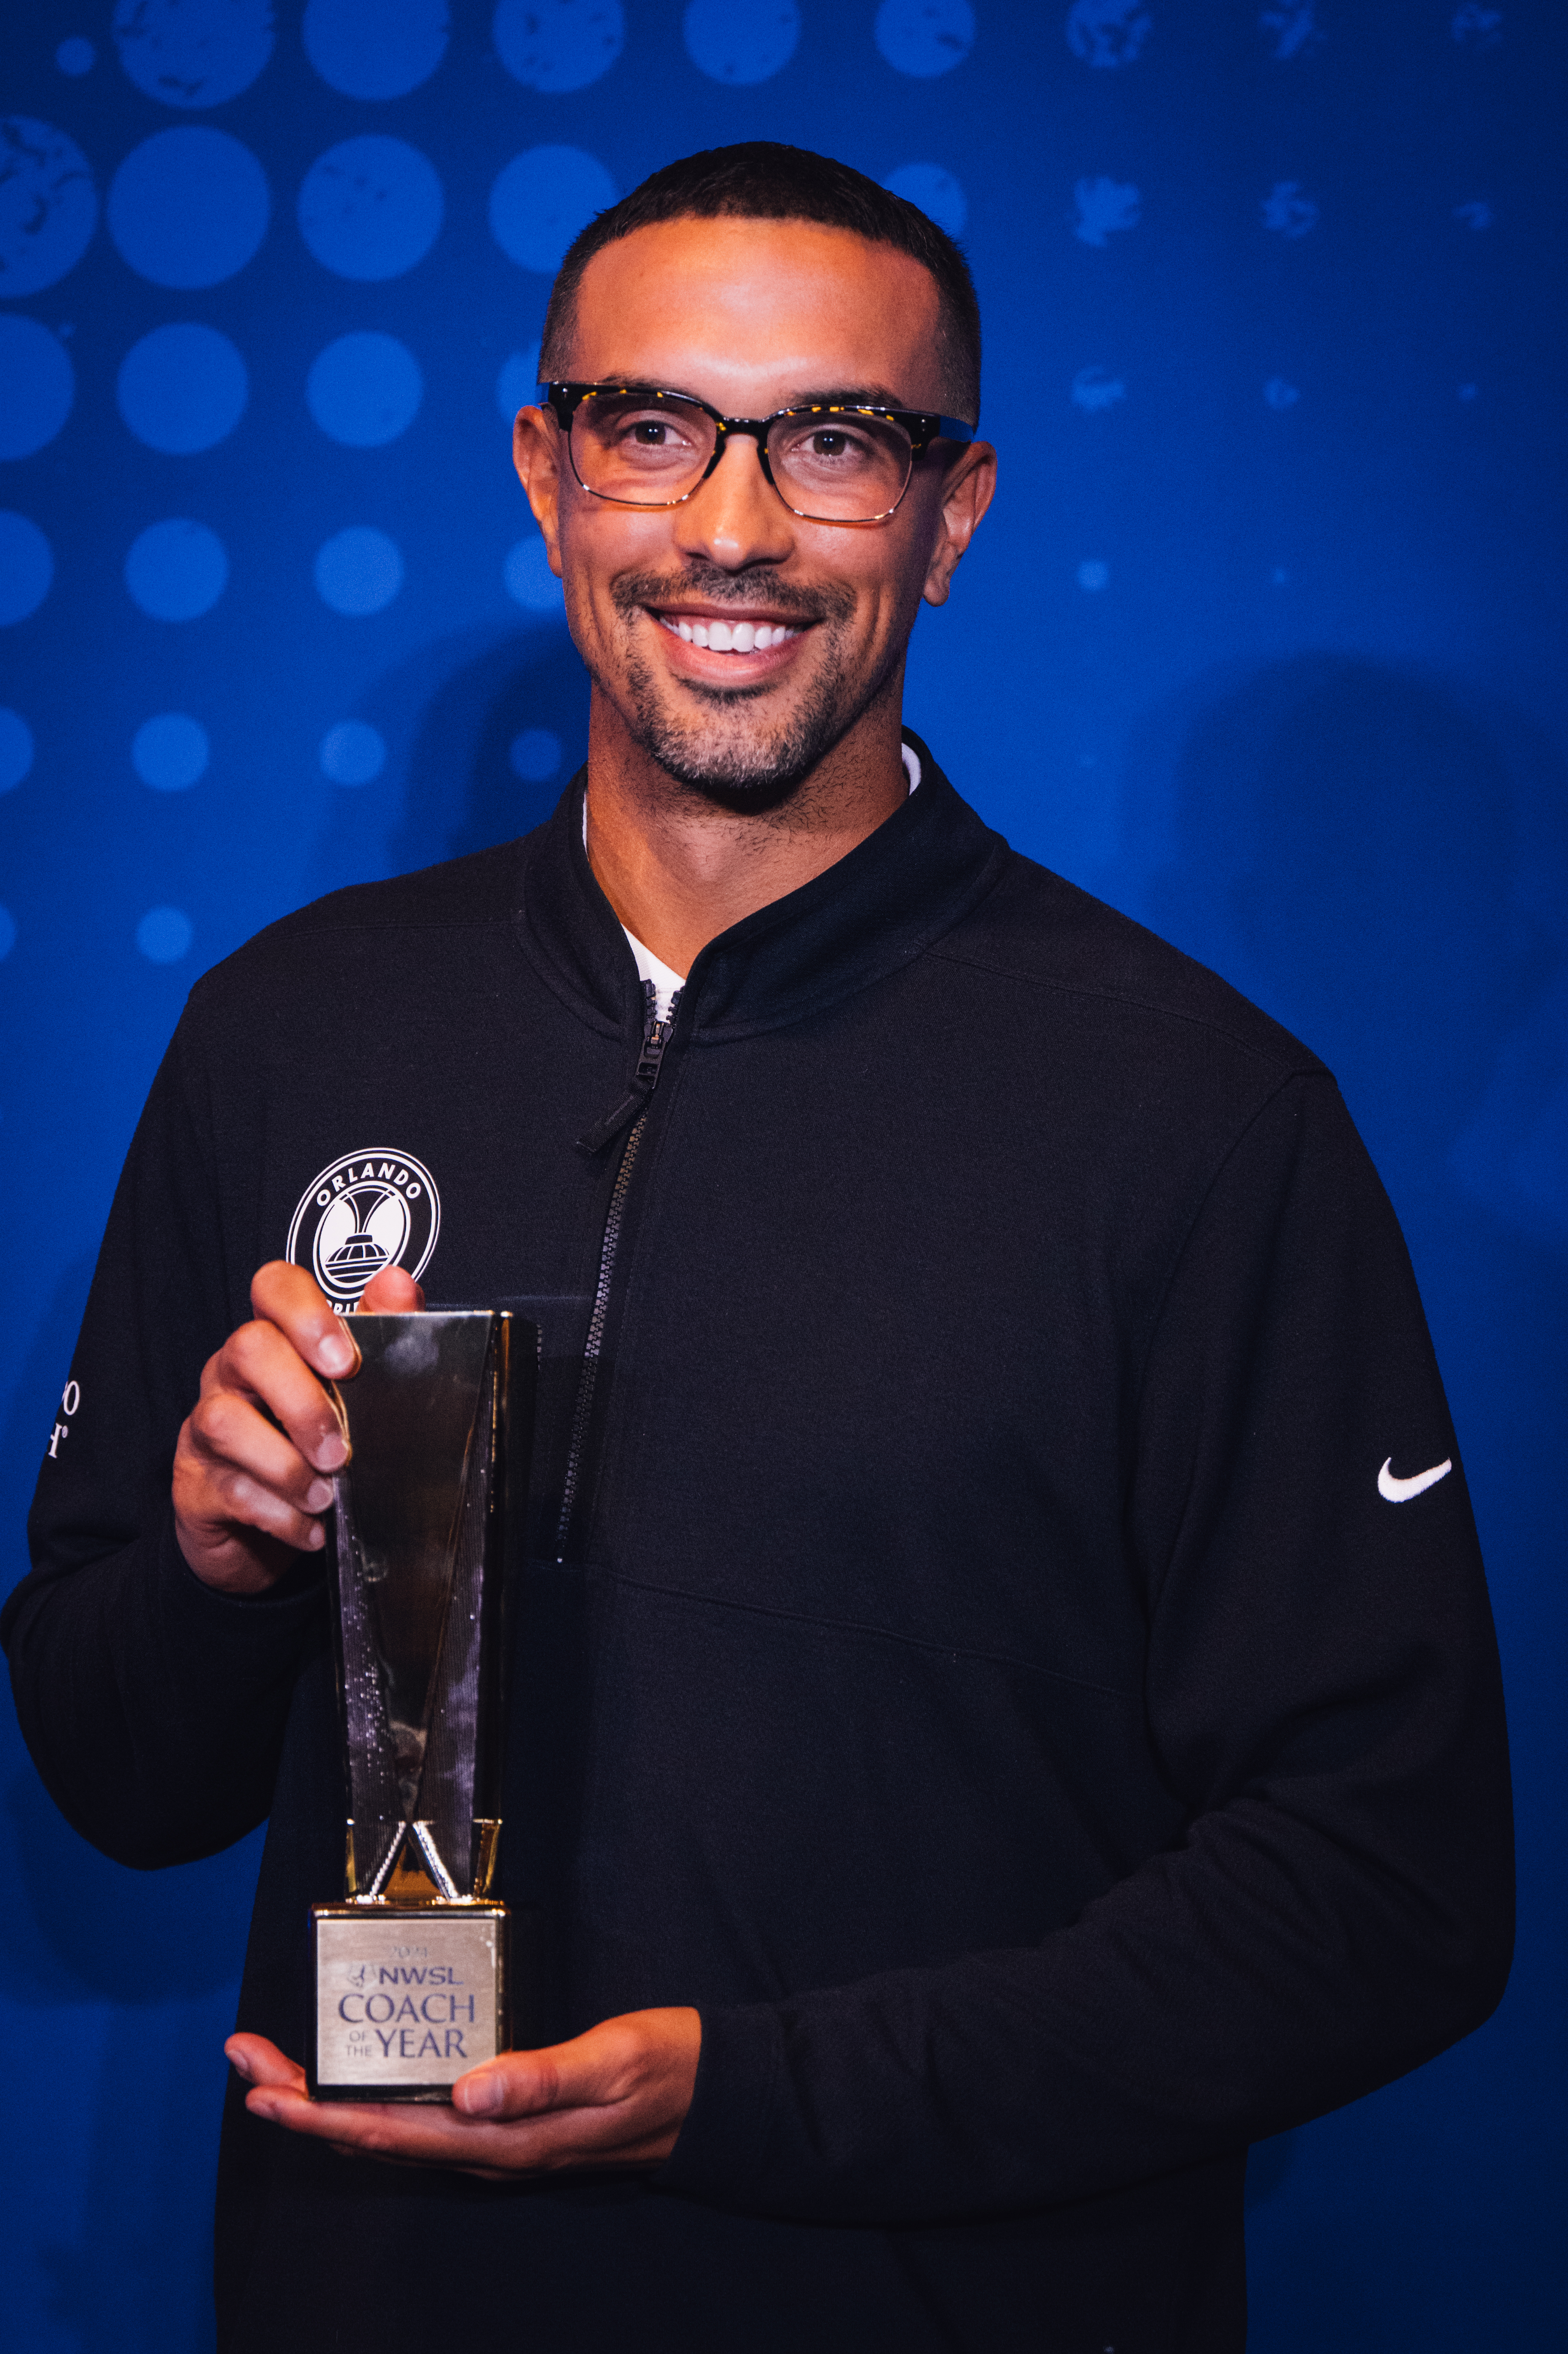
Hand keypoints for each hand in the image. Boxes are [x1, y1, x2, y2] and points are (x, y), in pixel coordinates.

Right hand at [173, 1260, 422, 1595]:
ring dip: (287, 1465)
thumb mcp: (357, 1391)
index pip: (273, 1287)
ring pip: (225, 1421)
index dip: (306, 1313)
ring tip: (326, 1494)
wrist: (262, 1531)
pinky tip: (310, 1527)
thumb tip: (397, 1285)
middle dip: (303, 1402)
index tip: (346, 1362)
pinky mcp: (195, 1484)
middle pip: (249, 1349)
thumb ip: (382, 1334)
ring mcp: (205, 1426)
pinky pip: (229, 1490)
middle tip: (341, 1450)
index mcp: (276, 1339)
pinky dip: (280, 1514)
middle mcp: (232, 1373)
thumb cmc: (315, 1445)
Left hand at [225, 2008, 701, 2178]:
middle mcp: (486, 2148)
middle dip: (300, 2102)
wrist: (707, 2098)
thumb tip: (467, 2095)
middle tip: (244, 2059)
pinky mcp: (503, 2123)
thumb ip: (541, 2079)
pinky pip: (418, 2120)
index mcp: (502, 2140)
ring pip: (388, 2128)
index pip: (388, 2131)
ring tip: (276, 2069)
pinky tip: (356, 2078)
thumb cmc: (661, 2072)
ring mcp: (493, 2140)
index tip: (262, 2087)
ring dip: (327, 2101)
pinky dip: (371, 2099)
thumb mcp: (610, 2062)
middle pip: (371, 2133)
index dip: (318, 2113)